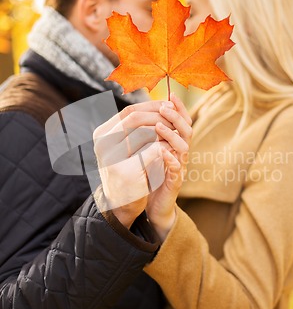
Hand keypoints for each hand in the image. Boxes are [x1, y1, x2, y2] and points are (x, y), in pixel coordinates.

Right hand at [93, 100, 174, 227]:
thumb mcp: (122, 146)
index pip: (128, 111)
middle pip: (135, 119)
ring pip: (144, 133)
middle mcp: (103, 144)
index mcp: (101, 134)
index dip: (150, 106)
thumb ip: (132, 128)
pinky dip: (165, 147)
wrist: (119, 204)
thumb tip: (158, 104)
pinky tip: (172, 148)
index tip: (167, 105)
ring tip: (174, 133)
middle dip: (158, 116)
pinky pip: (152, 150)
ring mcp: (113, 158)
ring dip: (163, 131)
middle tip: (173, 119)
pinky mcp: (127, 171)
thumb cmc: (124, 170)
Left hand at [146, 93, 191, 239]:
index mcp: (174, 144)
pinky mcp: (174, 183)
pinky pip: (176, 169)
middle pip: (186, 130)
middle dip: (176, 116)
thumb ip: (150, 135)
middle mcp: (180, 153)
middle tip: (164, 106)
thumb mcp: (148, 152)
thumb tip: (141, 113)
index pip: (181, 121)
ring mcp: (178, 168)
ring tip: (159, 125)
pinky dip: (170, 159)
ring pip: (183, 147)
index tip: (170, 94)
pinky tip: (161, 151)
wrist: (152, 207)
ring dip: (172, 134)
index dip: (178, 108)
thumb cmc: (149, 176)